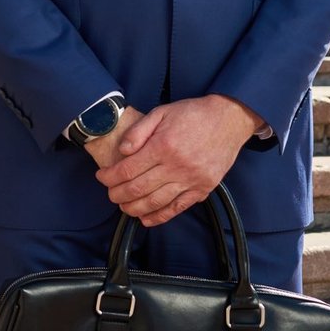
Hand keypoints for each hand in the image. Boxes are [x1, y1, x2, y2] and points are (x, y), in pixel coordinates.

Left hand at [94, 94, 259, 226]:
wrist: (228, 120)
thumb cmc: (193, 114)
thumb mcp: (161, 112)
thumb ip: (139, 131)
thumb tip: (122, 150)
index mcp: (163, 146)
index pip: (127, 169)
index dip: (110, 177)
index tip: (102, 177)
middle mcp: (176, 166)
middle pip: (138, 188)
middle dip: (118, 194)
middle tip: (110, 194)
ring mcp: (190, 180)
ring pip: (155, 202)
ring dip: (135, 208)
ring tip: (124, 207)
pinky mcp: (202, 189)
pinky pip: (177, 208)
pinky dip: (159, 216)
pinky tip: (146, 218)